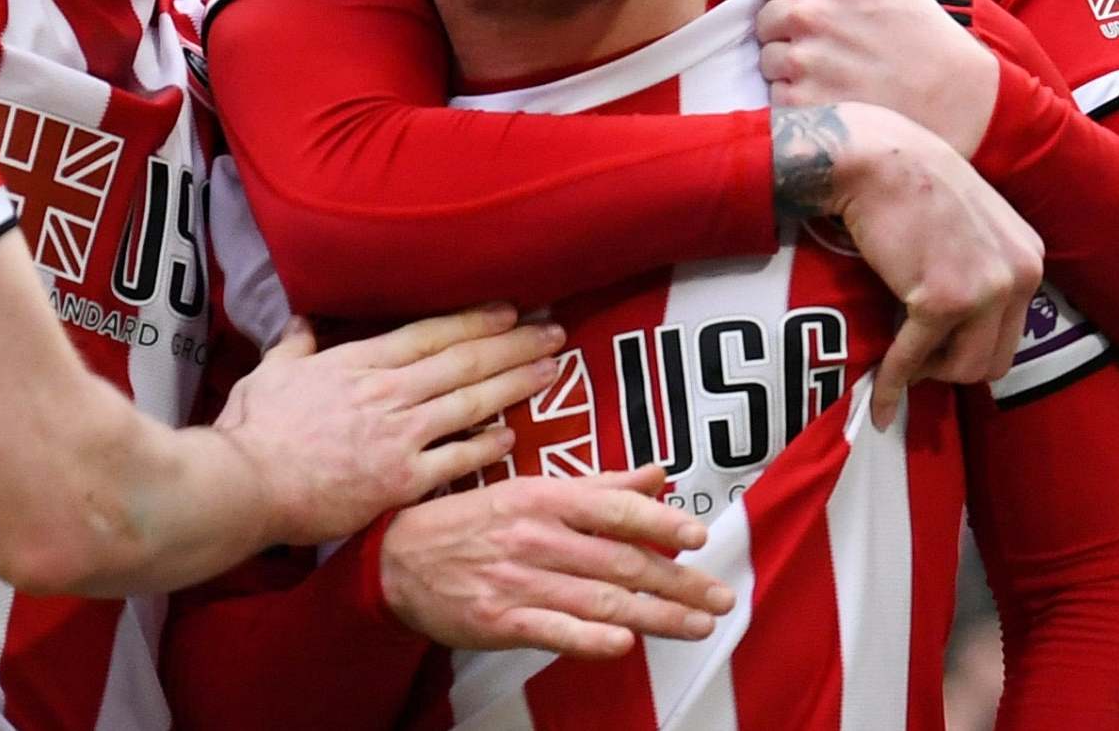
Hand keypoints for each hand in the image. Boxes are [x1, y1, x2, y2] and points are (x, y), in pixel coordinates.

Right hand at [216, 306, 565, 547]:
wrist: (247, 484)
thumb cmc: (254, 429)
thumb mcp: (270, 373)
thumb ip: (294, 346)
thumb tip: (303, 323)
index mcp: (360, 362)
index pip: (430, 333)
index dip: (475, 320)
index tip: (510, 310)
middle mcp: (389, 392)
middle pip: (464, 361)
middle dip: (513, 344)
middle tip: (553, 331)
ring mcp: (399, 436)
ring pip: (470, 403)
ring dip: (515, 383)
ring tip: (551, 369)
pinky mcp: (401, 481)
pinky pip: (456, 460)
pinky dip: (486, 446)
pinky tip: (513, 435)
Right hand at [379, 465, 733, 658]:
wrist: (398, 557)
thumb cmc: (473, 520)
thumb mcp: (531, 490)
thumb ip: (599, 486)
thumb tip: (657, 474)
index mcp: (544, 499)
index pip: (612, 508)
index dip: (658, 521)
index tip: (697, 535)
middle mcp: (535, 537)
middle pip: (618, 562)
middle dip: (676, 582)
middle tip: (720, 597)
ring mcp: (518, 580)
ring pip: (598, 600)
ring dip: (654, 614)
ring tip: (697, 625)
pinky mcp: (500, 620)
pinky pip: (553, 631)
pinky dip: (589, 639)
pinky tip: (624, 644)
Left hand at [757, 0, 999, 157]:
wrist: (960, 100)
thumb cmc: (934, 43)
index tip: (796, 9)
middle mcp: (812, 15)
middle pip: (766, 19)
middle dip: (785, 33)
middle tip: (816, 50)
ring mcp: (804, 61)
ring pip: (768, 59)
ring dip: (789, 70)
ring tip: (827, 80)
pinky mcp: (801, 103)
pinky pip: (777, 97)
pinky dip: (797, 102)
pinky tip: (830, 101)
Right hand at [771, 102, 1042, 426]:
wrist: (876, 156)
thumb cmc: (910, 178)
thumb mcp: (973, 218)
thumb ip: (983, 260)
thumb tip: (970, 316)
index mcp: (1030, 257)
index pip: (1011, 331)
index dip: (970, 346)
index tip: (935, 349)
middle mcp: (1019, 275)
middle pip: (993, 360)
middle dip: (951, 366)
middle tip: (914, 355)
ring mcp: (983, 289)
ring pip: (962, 369)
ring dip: (927, 371)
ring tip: (898, 356)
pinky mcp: (941, 300)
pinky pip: (914, 357)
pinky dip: (893, 382)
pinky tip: (879, 400)